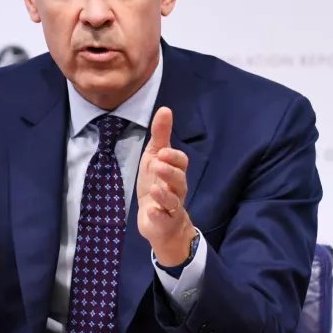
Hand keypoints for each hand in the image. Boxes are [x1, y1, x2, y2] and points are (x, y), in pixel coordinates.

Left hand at [136, 106, 195, 266]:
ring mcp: (171, 207)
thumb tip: (165, 109)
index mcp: (174, 172)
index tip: (162, 152)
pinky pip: (164, 220)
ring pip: (173, 200)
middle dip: (169, 172)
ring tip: (153, 188)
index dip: (174, 157)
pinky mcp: (164, 223)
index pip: (181, 162)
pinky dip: (158, 215)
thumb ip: (160, 136)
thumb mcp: (154, 158)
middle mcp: (177, 189)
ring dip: (164, 194)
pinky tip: (152, 211)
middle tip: (157, 165)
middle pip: (179, 180)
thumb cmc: (157, 185)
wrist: (157, 221)